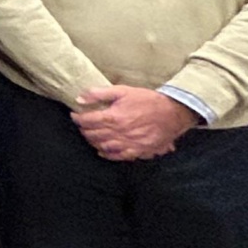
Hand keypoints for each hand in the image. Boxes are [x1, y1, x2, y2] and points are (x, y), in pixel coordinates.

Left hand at [73, 84, 197, 160]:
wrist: (173, 112)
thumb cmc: (148, 100)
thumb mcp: (123, 90)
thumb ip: (99, 93)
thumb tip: (79, 98)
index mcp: (114, 117)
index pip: (88, 121)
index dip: (78, 118)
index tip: (75, 115)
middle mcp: (119, 132)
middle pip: (93, 134)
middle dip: (84, 130)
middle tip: (81, 125)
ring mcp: (129, 143)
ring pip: (103, 146)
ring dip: (93, 142)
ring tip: (89, 136)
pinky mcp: (139, 150)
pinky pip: (119, 156)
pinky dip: (107, 155)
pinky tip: (101, 150)